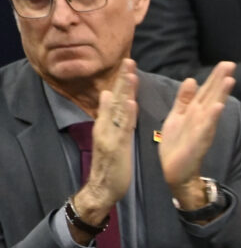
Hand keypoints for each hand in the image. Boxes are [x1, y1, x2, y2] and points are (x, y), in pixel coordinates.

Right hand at [71, 58, 137, 234]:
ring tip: (131, 74)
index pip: (116, 99)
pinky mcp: (115, 147)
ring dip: (125, 91)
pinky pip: (122, 129)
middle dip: (123, 79)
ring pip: (118, 110)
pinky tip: (131, 103)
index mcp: (107, 124)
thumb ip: (112, 117)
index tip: (129, 64)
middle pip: (116, 99)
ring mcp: (109, 135)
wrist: (101, 188)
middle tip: (130, 59)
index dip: (122, 81)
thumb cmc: (111, 165)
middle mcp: (106, 126)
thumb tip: (109, 95)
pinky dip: (127, 115)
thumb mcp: (112, 137)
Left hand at [158, 61, 234, 207]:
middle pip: (212, 95)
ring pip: (212, 108)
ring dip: (221, 95)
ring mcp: (202, 129)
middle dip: (221, 80)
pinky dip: (212, 117)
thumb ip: (184, 100)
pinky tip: (218, 107)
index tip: (225, 63)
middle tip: (231, 65)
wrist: (174, 171)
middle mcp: (201, 118)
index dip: (215, 77)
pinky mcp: (198, 141)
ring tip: (229, 80)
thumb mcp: (176, 116)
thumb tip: (191, 80)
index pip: (207, 90)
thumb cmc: (175, 145)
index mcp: (195, 111)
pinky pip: (206, 127)